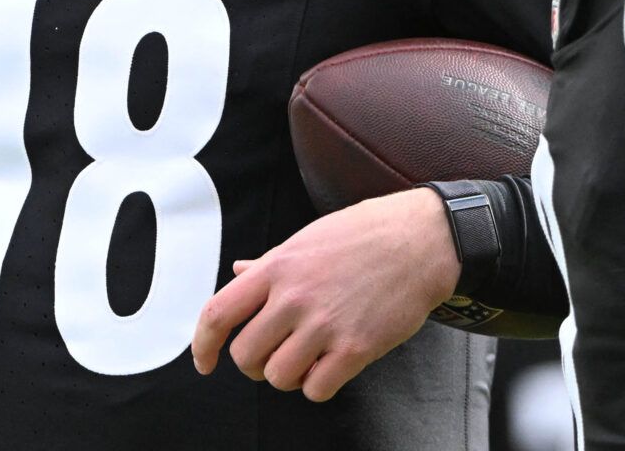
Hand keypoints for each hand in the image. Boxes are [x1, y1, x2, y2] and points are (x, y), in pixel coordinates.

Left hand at [191, 187, 460, 401]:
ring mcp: (324, 324)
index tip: (205, 362)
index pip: (217, 315)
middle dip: (256, 364)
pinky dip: (318, 385)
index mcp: (276, 267)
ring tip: (308, 357)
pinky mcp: (356, 348)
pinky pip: (316, 389)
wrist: (421, 240)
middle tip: (276, 354)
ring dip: (289, 375)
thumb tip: (236, 273)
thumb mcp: (308, 239)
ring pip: (278, 377)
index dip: (203, 346)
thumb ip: (268, 264)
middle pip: (246, 356)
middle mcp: (294, 297)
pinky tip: (331, 366)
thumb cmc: (364, 235)